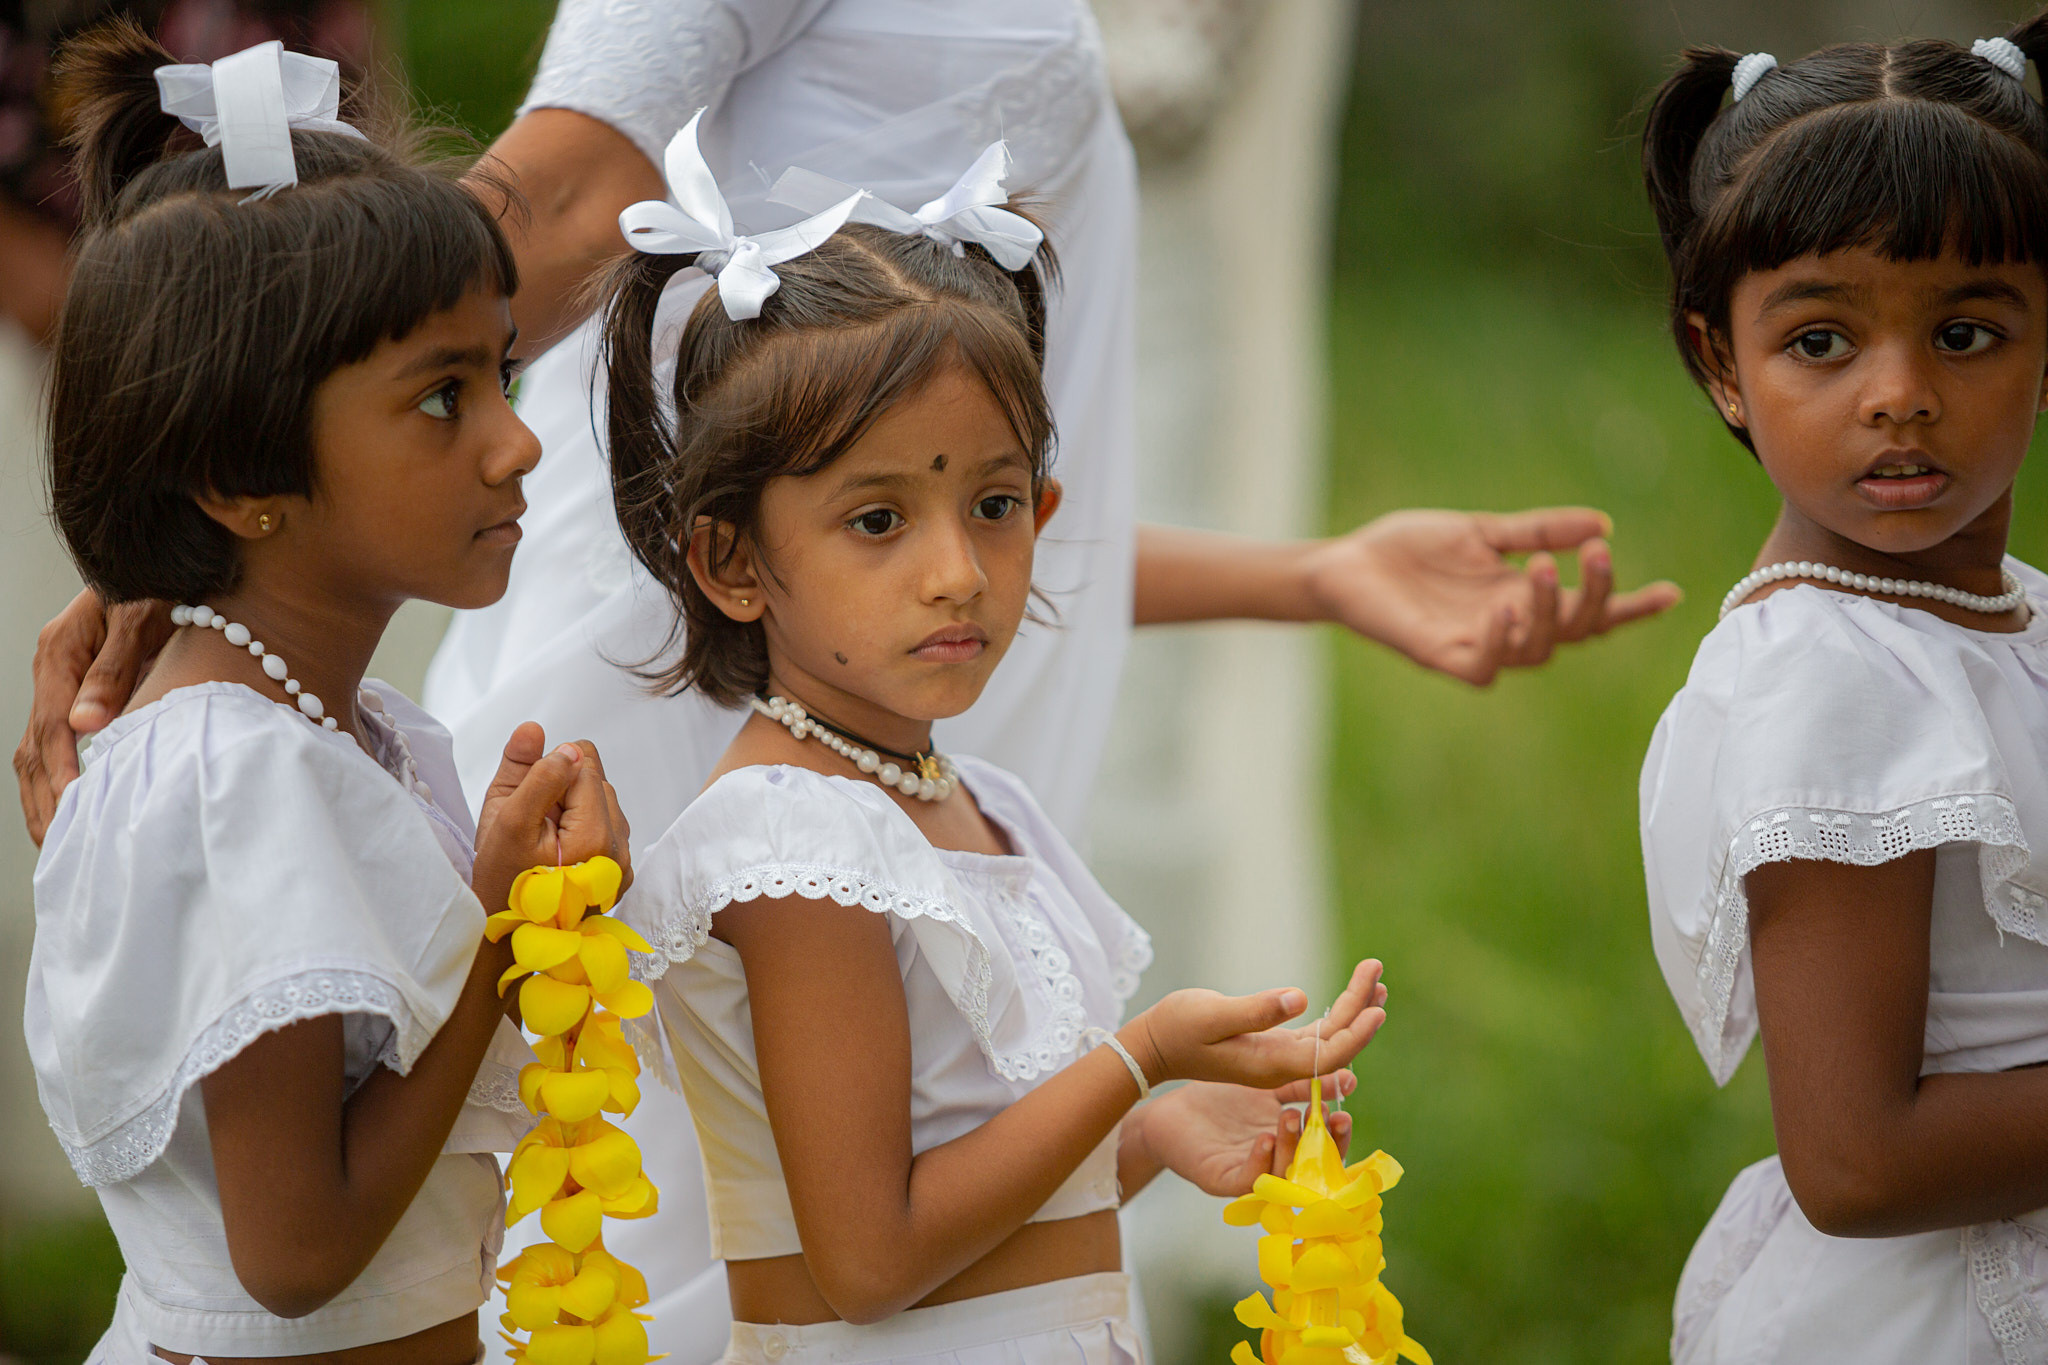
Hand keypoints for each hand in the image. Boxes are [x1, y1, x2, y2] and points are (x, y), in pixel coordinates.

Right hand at [14, 590, 172, 843]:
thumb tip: (86, 724)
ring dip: (43, 797)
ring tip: (56, 842)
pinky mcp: (75, 691)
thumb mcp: (141, 618)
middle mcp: (52, 670)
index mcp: (60, 652)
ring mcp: (58, 682)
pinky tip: (69, 810)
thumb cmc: (157, 584)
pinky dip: (55, 780)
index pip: (52, 725)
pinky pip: (53, 744)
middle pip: (33, 746)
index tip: (73, 808)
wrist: (162, 564)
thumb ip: (115, 668)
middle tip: (58, 845)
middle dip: (44, 798)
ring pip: (35, 750)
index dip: (61, 770)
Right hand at [473, 724, 631, 915]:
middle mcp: (621, 849)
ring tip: (544, 846)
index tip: (531, 805)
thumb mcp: (506, 822)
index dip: (551, 772)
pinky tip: (558, 857)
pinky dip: (581, 831)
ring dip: (572, 811)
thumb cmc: (502, 885)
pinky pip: (606, 827)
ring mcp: (624, 864)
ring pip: (601, 803)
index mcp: (596, 836)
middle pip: (597, 781)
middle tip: (533, 828)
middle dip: (562, 792)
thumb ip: (531, 773)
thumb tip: (553, 737)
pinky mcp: (621, 873)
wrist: (510, 942)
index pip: (585, 763)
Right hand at [1122, 959, 1385, 1090]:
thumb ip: (1255, 1011)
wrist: (1152, 1047)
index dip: (1356, 1034)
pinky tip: (1349, 999)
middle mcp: (1280, 1067)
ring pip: (1327, 1038)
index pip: (1327, 1055)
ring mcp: (1277, 1059)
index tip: (1378, 1008)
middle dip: (1360, 1008)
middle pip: (1335, 1043)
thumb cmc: (1176, 1028)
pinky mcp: (1271, 1046)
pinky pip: (1314, 1035)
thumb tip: (1300, 999)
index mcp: (1270, 1065)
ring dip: (1352, 1009)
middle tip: (1377, 970)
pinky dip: (1334, 1015)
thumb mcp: (1211, 1015)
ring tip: (1375, 979)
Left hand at [1136, 1072, 1355, 1196]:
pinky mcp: (1222, 1181)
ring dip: (1290, 1146)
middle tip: (1331, 1120)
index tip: (1344, 1113)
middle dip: (1325, 1147)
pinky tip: (1263, 1138)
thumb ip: (1302, 1085)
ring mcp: (1250, 1175)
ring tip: (1289, 1116)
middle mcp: (1275, 1165)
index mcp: (1291, 1144)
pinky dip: (1259, 1161)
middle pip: (1312, 1169)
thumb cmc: (1222, 1098)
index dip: (1339, 1137)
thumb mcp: (1267, 1086)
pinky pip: (1246, 1179)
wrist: (1172, 1107)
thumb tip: (1347, 1078)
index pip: (1326, 1150)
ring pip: (1282, 1174)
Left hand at [1304, 508, 1681, 684]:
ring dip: (1549, 612)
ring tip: (1541, 571)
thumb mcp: (1483, 532)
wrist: (1346, 563)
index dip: (1629, 606)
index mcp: (1523, 597)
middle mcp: (1509, 626)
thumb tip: (1601, 524)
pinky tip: (1503, 613)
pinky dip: (1502, 643)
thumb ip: (1538, 532)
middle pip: (1575, 630)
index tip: (1672, 592)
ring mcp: (1478, 645)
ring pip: (1538, 650)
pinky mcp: (1442, 657)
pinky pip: (1485, 668)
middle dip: (1594, 596)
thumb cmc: (1410, 551)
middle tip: (1595, 554)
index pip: (1588, 610)